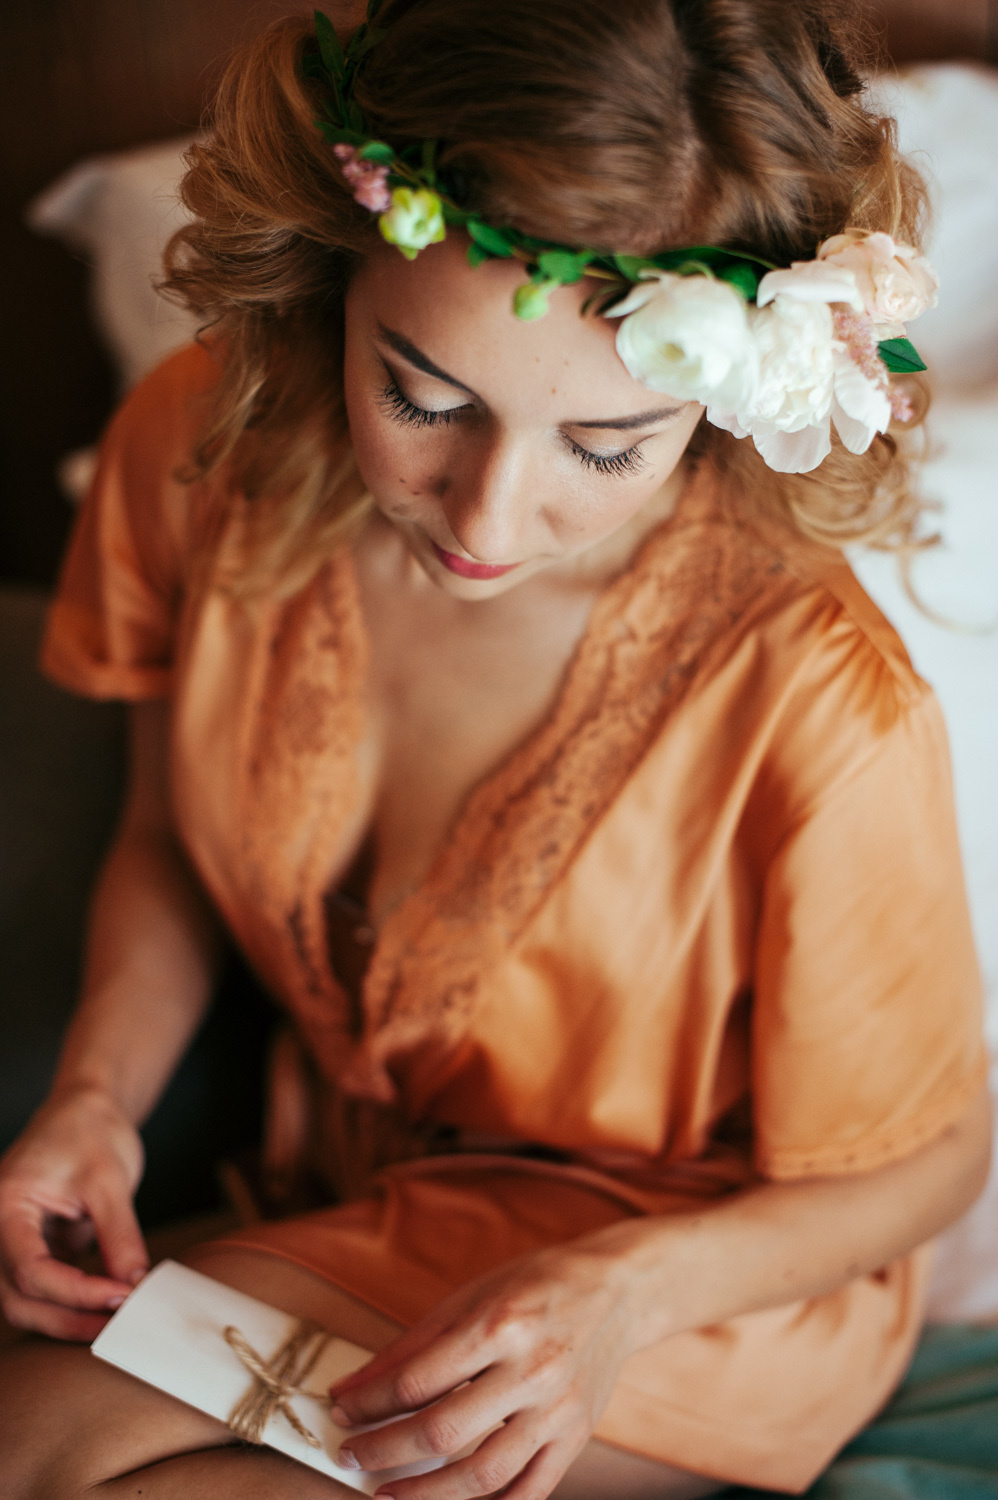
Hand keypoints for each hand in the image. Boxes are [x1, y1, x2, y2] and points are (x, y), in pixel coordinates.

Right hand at [0, 1083, 148, 1338]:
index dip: (76, 1292)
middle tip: (118, 1325)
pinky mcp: (32, 1249)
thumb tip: (133, 1286)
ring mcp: (11, 1243)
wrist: (85, 1110)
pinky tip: (107, 1306)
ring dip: (68, 1318)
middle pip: (19, 1299)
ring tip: (115, 1321)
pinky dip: (72, 1302)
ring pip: (26, 1303)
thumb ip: (120, 1235)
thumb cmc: (90, 1132)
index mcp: (5, 1207)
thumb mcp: (110, 1180)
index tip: (122, 1296)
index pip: (30, 1270)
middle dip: (68, 1318)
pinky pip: (43, 1289)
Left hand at [328, 1240, 643, 1499]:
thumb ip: (411, 1345)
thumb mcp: (470, 1296)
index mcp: (499, 1324)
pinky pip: (531, 1492)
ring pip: (484, 1474)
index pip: (416, 1380)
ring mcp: (558, 1409)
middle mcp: (531, 1369)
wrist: (618, 1290)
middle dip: (384, 1450)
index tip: (340, 1411)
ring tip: (388, 1494)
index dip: (368, 1402)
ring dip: (426, 1495)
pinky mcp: (577, 1436)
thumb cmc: (536, 1285)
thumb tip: (351, 1388)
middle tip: (350, 1455)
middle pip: (442, 1430)